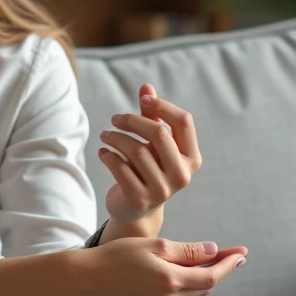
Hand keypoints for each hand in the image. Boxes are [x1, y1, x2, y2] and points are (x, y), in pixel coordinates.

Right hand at [77, 237, 247, 295]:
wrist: (85, 279)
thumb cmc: (117, 255)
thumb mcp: (153, 246)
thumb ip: (186, 251)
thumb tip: (213, 251)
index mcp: (170, 280)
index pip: (211, 275)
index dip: (228, 264)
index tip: (242, 254)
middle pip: (203, 286)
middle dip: (217, 269)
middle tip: (230, 255)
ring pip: (186, 293)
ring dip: (193, 278)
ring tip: (194, 260)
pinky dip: (174, 287)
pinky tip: (161, 275)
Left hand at [98, 83, 201, 226]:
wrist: (136, 209)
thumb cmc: (147, 168)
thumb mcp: (152, 143)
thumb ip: (151, 115)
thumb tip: (146, 86)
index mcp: (192, 157)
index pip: (183, 121)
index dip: (162, 105)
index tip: (143, 98)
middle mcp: (182, 175)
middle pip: (159, 133)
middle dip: (133, 121)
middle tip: (114, 119)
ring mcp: (163, 190)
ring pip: (136, 151)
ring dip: (115, 138)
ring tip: (105, 136)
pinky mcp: (140, 199)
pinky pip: (121, 169)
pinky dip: (109, 156)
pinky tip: (103, 152)